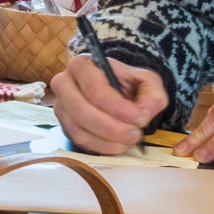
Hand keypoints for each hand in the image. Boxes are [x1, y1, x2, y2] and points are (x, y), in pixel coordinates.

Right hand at [47, 55, 168, 152]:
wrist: (117, 92)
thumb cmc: (129, 84)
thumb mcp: (148, 82)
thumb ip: (152, 95)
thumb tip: (142, 115)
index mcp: (83, 65)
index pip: (95, 89)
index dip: (119, 108)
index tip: (141, 120)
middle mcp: (64, 84)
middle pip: (81, 111)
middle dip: (111, 128)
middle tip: (135, 135)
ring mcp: (61, 107)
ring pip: (79, 131)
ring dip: (108, 142)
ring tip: (130, 141)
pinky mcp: (64, 126)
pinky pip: (79, 143)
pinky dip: (101, 148)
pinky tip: (119, 145)